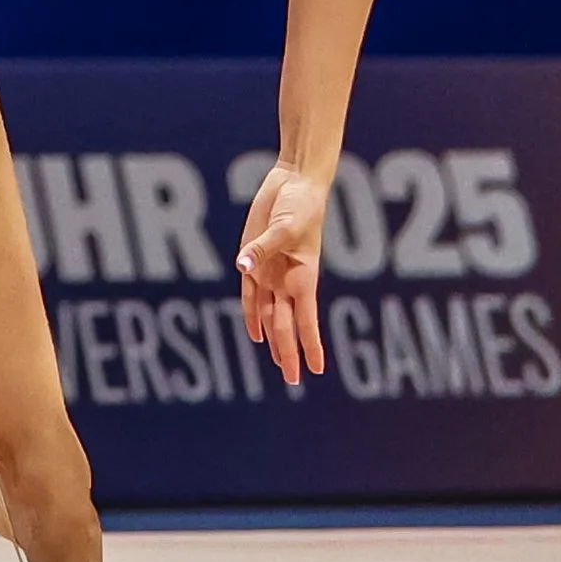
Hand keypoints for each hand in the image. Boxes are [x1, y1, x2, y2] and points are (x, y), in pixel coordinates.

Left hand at [236, 159, 328, 386]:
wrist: (295, 181)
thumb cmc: (301, 204)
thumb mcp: (285, 226)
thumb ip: (263, 250)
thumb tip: (243, 268)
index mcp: (304, 276)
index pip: (307, 320)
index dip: (311, 346)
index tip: (317, 370)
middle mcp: (287, 279)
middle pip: (286, 325)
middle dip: (289, 353)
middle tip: (292, 380)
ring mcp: (272, 271)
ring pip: (271, 315)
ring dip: (274, 338)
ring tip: (280, 364)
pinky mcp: (255, 258)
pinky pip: (253, 294)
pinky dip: (254, 315)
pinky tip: (256, 334)